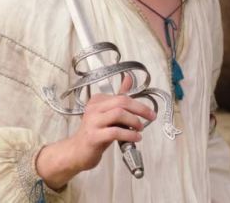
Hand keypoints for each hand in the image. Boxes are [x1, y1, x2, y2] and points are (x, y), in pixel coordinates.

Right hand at [35, 74, 156, 189]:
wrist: (78, 150)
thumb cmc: (96, 132)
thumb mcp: (107, 113)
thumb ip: (119, 98)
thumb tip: (129, 79)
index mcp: (97, 101)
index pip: (121, 97)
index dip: (138, 104)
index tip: (148, 112)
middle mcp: (93, 108)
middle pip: (121, 102)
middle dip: (140, 109)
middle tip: (151, 117)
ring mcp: (92, 122)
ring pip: (118, 114)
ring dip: (134, 122)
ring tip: (140, 129)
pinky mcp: (94, 136)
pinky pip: (115, 132)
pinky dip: (129, 135)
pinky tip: (135, 138)